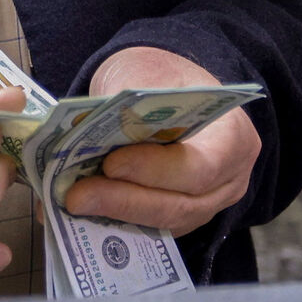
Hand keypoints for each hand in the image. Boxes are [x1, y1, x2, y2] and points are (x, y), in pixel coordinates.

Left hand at [64, 47, 260, 236]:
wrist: (164, 87)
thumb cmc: (160, 76)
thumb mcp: (144, 72)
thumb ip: (125, 104)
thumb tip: (87, 134)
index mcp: (232, 137)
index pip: (199, 168)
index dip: (154, 171)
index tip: (110, 164)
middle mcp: (227, 181)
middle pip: (178, 206)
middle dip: (122, 201)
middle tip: (75, 196)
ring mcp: (206, 205)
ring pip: (160, 224)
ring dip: (111, 215)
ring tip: (69, 203)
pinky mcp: (176, 219)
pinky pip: (147, 229)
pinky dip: (110, 220)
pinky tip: (74, 212)